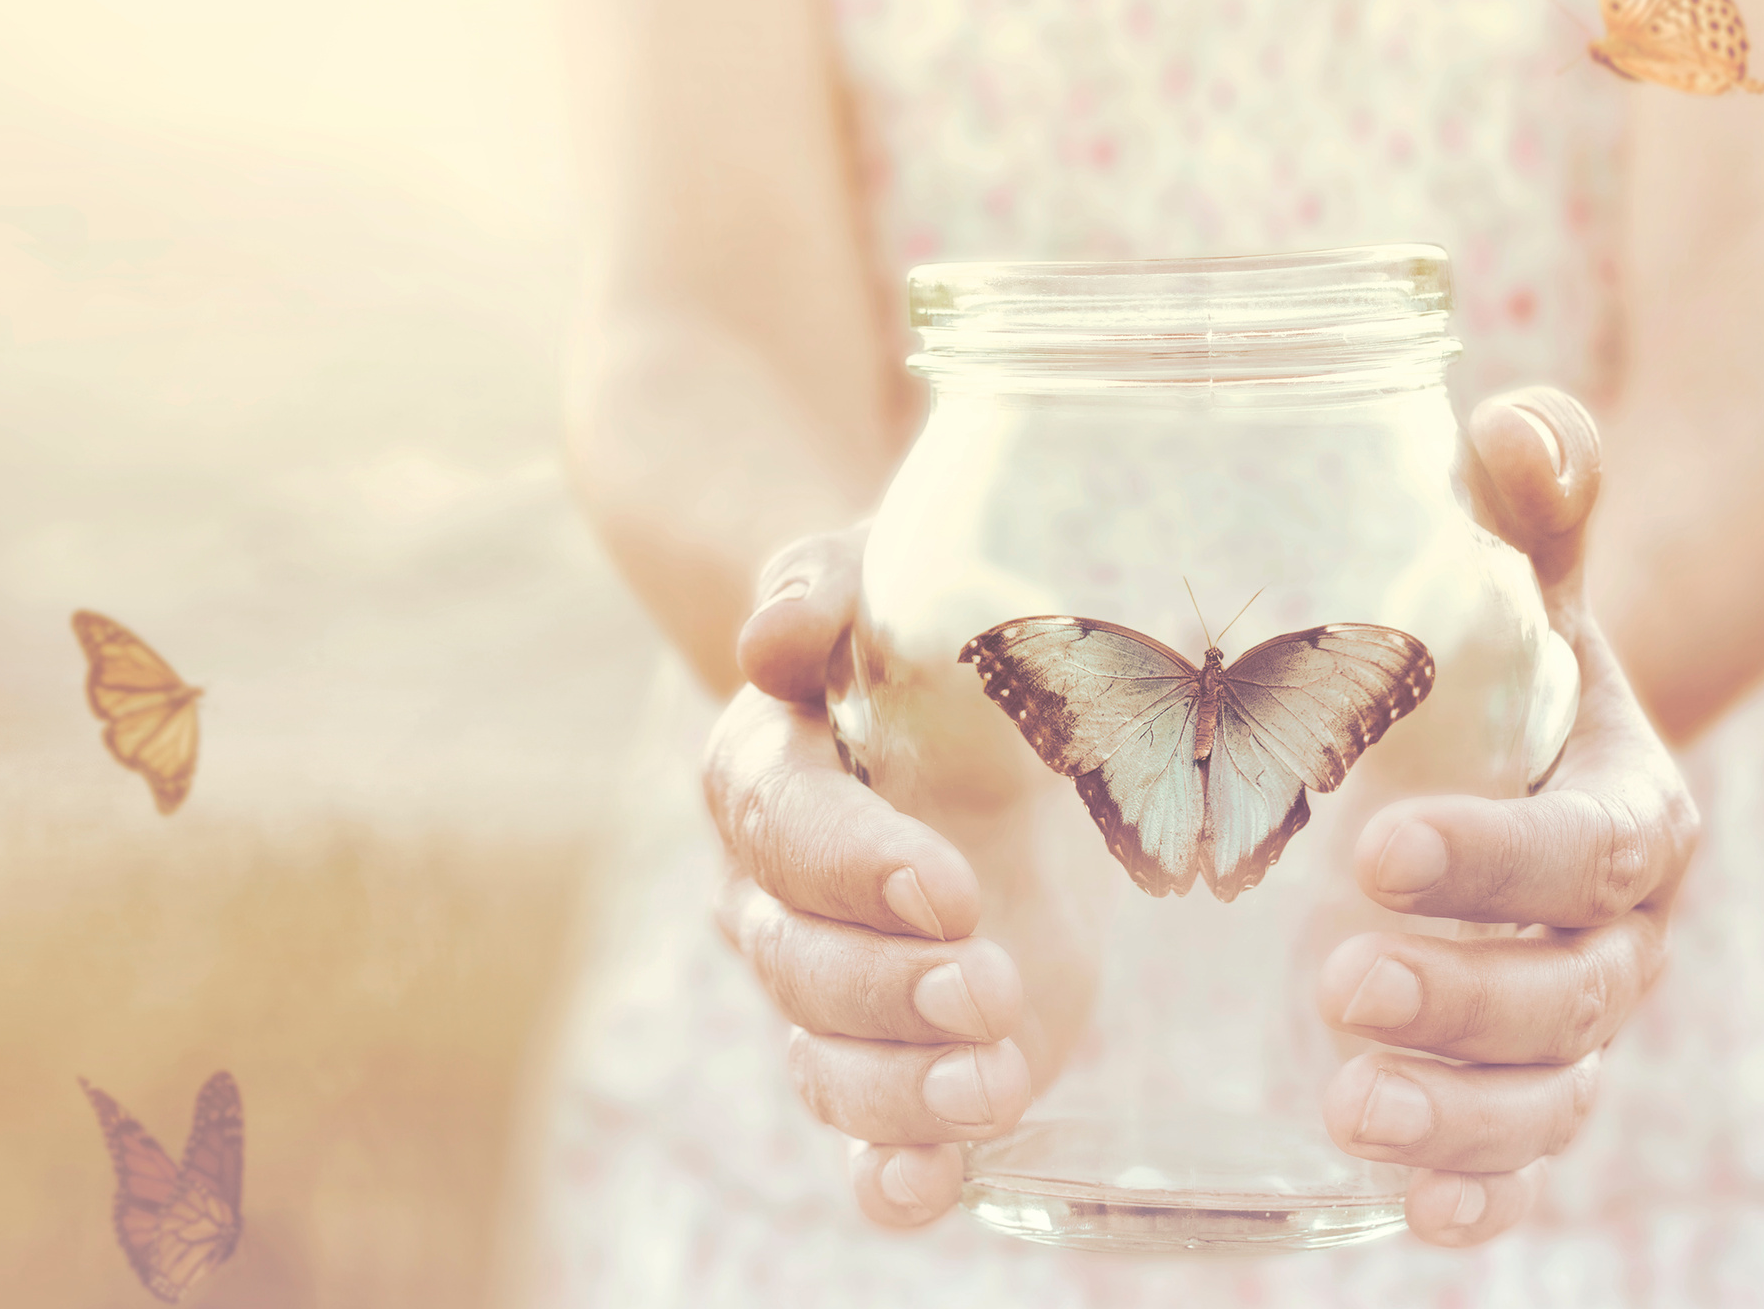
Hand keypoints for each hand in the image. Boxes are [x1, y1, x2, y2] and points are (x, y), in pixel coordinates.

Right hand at [706, 525, 1041, 1227]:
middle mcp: (778, 895)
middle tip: (989, 983)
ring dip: (903, 1088)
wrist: (976, 709)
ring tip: (994, 1083)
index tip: (946, 887)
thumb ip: (823, 590)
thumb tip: (777, 636)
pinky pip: (863, 1138)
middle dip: (890, 987)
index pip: (783, 827)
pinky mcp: (901, 1051)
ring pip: (826, 1062)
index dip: (853, 866)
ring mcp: (835, 986)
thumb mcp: (883, 579)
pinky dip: (888, 1174)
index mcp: (768, 773)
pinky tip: (930, 1185)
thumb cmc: (918, 636)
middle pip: (797, 964)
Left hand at [1313, 387, 1696, 1245]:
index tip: (1376, 851)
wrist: (1528, 752)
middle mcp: (1625, 930)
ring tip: (1345, 1105)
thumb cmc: (1501, 654)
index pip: (1591, 846)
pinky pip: (1528, 1156)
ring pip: (1555, 1092)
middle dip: (1464, 999)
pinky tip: (1407, 1214)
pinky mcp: (1529, 1082)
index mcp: (1630, 803)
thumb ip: (1528, 496)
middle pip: (1576, 992)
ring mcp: (1583, 1019)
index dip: (1501, 861)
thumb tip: (1521, 424)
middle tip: (1333, 983)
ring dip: (1462, 1116)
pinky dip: (1480, 1192)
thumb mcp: (1520, 571)